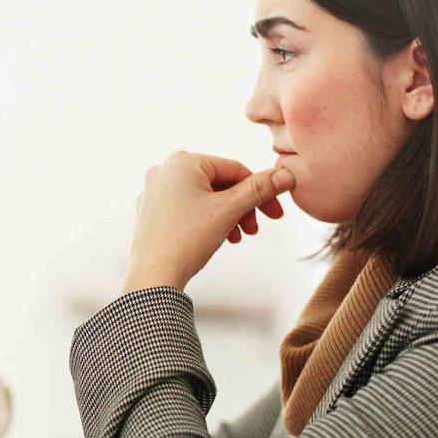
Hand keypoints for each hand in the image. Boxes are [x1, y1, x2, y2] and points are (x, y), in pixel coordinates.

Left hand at [122, 151, 294, 292]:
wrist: (153, 277)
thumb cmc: (187, 240)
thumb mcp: (230, 211)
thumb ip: (260, 189)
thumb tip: (287, 174)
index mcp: (183, 161)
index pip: (235, 170)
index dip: (261, 192)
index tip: (276, 214)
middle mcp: (164, 169)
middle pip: (219, 183)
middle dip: (242, 207)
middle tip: (255, 230)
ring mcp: (154, 190)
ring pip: (204, 197)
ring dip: (227, 216)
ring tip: (236, 238)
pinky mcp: (150, 210)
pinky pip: (187, 208)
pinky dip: (206, 220)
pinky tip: (217, 238)